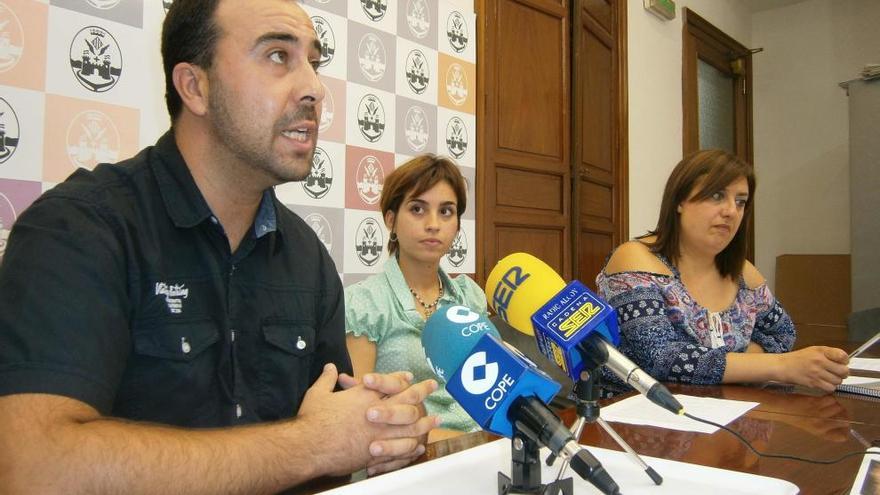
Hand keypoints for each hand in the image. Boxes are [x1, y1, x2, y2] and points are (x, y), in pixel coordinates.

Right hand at [297, 365, 438, 476]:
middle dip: (422, 391)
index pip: (389, 382)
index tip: (410, 376)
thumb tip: (330, 366)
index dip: (401, 378)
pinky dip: (412, 447)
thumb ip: (327, 379)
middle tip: (433, 386)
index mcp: (364, 395)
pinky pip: (402, 449)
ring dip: (425, 422)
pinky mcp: (377, 453)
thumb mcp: (318, 394)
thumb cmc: (312, 420)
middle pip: (407, 399)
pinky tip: (419, 446)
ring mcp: (380, 433)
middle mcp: (377, 411)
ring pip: (410, 425)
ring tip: (436, 419)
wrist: (309, 446)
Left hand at [359, 374, 438, 475]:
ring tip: (373, 448)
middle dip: (389, 413)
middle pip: (406, 412)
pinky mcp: (410, 451)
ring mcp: (414, 433)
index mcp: (403, 394)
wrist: (411, 422)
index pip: (396, 384)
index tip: (366, 380)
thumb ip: (355, 388)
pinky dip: (386, 465)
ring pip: (407, 440)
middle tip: (369, 414)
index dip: (381, 381)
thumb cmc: (384, 405)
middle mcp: (411, 413)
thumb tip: (337, 375)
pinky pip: (401, 460)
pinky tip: (371, 468)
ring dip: (390, 446)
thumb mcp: (370, 394)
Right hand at [778, 346, 848, 392]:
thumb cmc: (799, 358)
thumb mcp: (814, 350)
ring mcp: (817, 373)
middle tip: (836, 372)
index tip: (841, 362)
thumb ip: (829, 354)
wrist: (783, 366)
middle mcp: (820, 361)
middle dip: (842, 373)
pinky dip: (829, 387)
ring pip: (838, 381)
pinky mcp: (814, 383)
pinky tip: (823, 382)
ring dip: (835, 380)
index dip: (845, 361)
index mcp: (821, 351)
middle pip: (844, 371)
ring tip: (828, 377)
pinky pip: (830, 388)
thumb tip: (845, 363)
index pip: (843, 356)